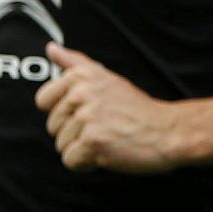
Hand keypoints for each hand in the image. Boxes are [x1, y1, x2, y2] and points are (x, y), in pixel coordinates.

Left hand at [33, 43, 179, 172]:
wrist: (169, 131)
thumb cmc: (138, 109)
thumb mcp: (107, 78)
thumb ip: (75, 63)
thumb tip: (51, 48)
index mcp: (83, 76)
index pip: (43, 100)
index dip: (64, 112)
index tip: (89, 111)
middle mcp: (82, 92)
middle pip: (53, 126)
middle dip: (75, 133)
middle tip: (105, 126)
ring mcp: (87, 116)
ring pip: (61, 145)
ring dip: (83, 149)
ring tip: (109, 138)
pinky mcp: (92, 140)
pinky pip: (71, 161)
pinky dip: (88, 163)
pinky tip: (108, 151)